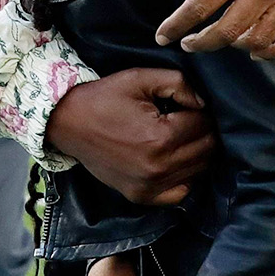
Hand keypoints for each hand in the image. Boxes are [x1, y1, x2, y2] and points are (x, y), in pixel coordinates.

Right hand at [44, 68, 214, 205]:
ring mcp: (149, 187)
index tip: (188, 104)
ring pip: (198, 171)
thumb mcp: (140, 79)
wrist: (68, 123)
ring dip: (197, 152)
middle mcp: (158, 168)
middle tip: (188, 118)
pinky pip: (180, 193)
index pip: (203, 125)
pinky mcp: (140, 196)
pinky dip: (185, 176)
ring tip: (181, 135)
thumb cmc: (104, 98)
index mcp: (160, 137)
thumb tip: (203, 103)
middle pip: (206, 149)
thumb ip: (178, 83)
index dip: (200, 110)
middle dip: (204, 130)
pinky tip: (175, 159)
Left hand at [156, 0, 274, 58]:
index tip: (163, 36)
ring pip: (258, 40)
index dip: (177, 25)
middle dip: (201, 42)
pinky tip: (258, 49)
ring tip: (221, 38)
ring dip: (234, 45)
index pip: (200, 7)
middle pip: (226, 31)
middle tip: (188, 43)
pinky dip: (274, 52)